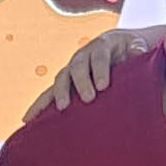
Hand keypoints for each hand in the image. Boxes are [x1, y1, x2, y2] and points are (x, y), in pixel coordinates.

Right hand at [30, 28, 161, 120]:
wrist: (119, 50)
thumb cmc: (132, 51)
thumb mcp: (137, 47)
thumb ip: (138, 49)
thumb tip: (138, 50)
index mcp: (101, 46)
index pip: (99, 56)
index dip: (100, 69)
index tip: (103, 86)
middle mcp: (83, 56)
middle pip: (77, 67)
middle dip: (80, 82)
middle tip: (88, 99)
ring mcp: (71, 70)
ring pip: (61, 79)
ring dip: (58, 93)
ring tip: (62, 108)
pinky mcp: (65, 85)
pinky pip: (49, 94)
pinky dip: (39, 105)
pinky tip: (28, 119)